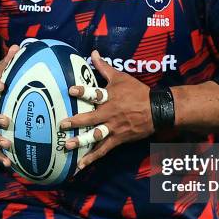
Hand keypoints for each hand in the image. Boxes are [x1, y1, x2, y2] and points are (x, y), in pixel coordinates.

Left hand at [60, 50, 154, 168]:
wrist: (156, 110)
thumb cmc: (137, 92)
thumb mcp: (121, 78)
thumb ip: (104, 67)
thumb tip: (93, 52)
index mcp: (110, 98)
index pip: (95, 94)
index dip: (84, 91)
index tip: (71, 90)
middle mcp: (109, 114)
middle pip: (91, 118)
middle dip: (76, 121)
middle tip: (61, 124)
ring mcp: (113, 128)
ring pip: (95, 136)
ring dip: (81, 141)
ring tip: (66, 146)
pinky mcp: (117, 140)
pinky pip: (103, 150)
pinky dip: (91, 158)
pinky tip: (80, 166)